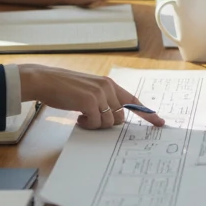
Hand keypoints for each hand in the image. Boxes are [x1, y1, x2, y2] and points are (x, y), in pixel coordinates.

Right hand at [18, 65, 164, 128]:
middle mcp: (107, 87)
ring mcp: (100, 94)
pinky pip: (97, 123)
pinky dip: (87, 124)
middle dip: (107, 123)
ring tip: (81, 116)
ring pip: (109, 122)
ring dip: (95, 124)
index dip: (147, 113)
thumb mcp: (88, 89)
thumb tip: (112, 117)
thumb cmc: (63, 87)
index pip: (133, 100)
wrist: (45, 80)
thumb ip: (102, 99)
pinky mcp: (90, 101)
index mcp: (109, 84)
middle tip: (90, 118)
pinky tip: (77, 117)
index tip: (160, 122)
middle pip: (120, 117)